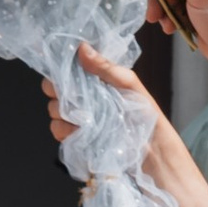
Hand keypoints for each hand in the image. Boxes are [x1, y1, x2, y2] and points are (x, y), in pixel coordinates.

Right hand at [49, 45, 203, 206]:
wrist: (153, 157)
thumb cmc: (148, 119)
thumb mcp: (130, 87)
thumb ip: (106, 68)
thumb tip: (81, 49)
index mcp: (98, 82)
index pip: (68, 70)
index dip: (61, 69)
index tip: (62, 73)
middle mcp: (86, 100)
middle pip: (56, 90)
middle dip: (59, 93)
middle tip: (74, 97)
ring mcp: (80, 121)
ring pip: (54, 112)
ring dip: (63, 114)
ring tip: (83, 119)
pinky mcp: (77, 141)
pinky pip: (60, 133)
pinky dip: (66, 132)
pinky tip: (81, 133)